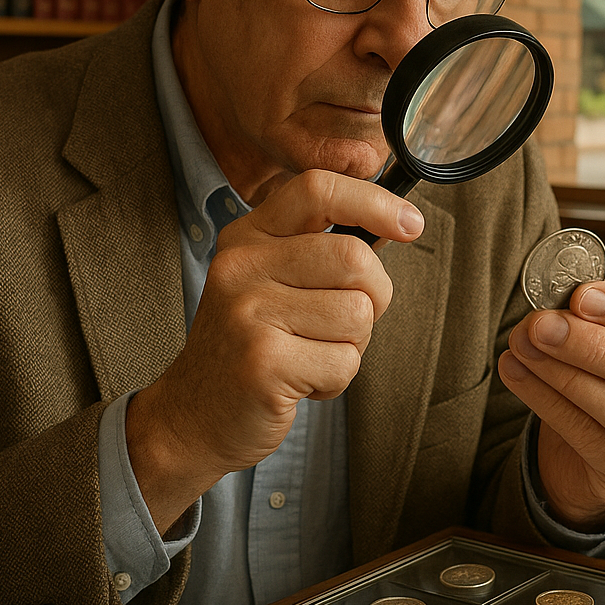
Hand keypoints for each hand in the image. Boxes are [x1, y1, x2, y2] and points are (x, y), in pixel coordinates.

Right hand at [126, 169, 423, 532]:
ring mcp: (249, 312)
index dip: (373, 201)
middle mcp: (242, 265)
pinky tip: (300, 382)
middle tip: (347, 324)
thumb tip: (397, 223)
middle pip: (354, 257)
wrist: (194, 417)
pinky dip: (336, 380)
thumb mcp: (272, 282)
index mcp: (248, 237)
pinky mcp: (264, 362)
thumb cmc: (251, 346)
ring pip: (357, 314)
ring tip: (311, 355)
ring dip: (352, 345)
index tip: (410, 224)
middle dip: (374, 296)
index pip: (317, 188)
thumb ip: (322, 250)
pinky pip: (344, 362)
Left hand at [499, 281, 604, 529]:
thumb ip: (597, 313)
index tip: (581, 296)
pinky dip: (545, 401)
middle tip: (542, 324)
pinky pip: (588, 437)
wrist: (603, 439)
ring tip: (523, 345)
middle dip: (588, 344)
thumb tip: (556, 304)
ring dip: (561, 373)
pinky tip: (517, 372)